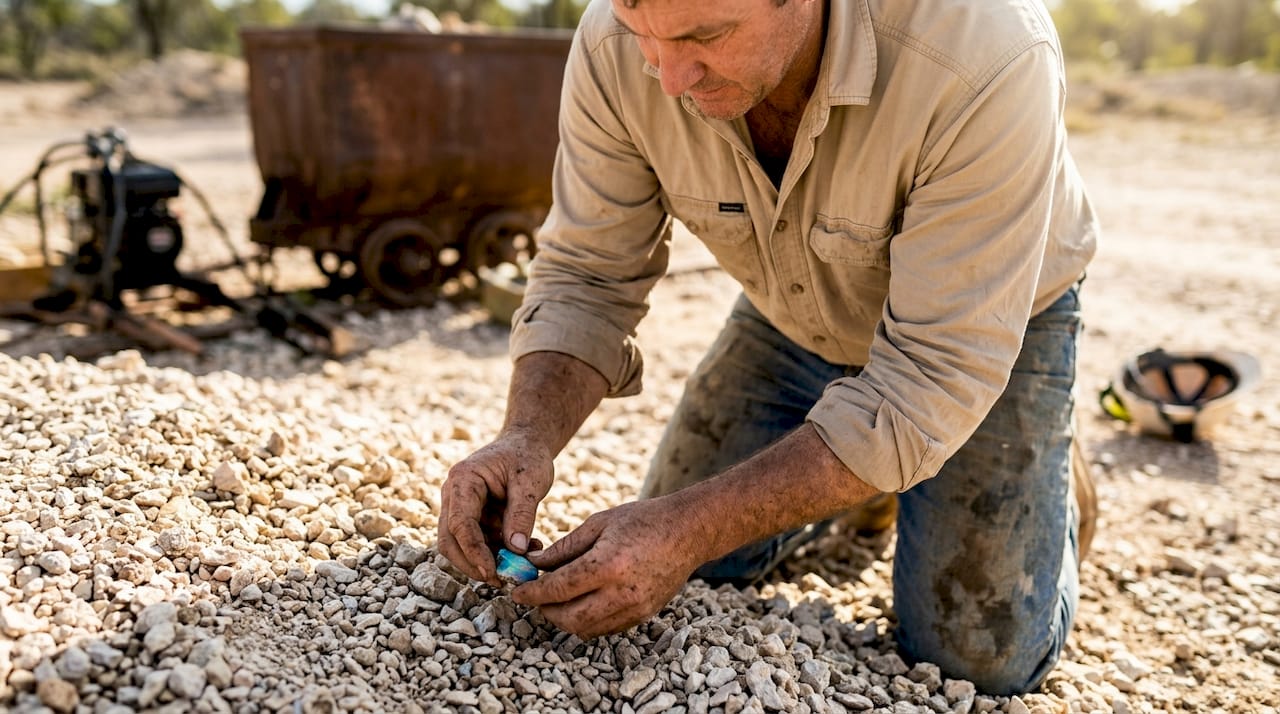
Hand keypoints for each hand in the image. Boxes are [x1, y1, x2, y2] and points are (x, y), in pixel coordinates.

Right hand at [437, 433, 553, 585]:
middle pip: (450, 541)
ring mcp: (460, 508)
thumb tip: (515, 550)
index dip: (473, 552)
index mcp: (463, 480)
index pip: (459, 524)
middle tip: (501, 580)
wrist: (526, 444)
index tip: (492, 572)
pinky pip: (479, 543)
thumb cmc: (527, 456)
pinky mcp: (473, 519)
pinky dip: (499, 552)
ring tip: (524, 562)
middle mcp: (454, 496)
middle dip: (473, 564)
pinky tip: (525, 550)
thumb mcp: (531, 481)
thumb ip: (522, 514)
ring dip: (490, 559)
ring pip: (463, 546)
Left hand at [512, 497, 704, 638]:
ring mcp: (634, 608)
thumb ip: (564, 548)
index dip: (532, 593)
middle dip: (545, 610)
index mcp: (607, 565)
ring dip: (564, 618)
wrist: (688, 531)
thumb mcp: (599, 524)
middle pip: (568, 618)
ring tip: (556, 599)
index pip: (558, 589)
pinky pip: (605, 629)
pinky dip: (586, 621)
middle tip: (535, 596)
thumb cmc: (642, 520)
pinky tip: (581, 602)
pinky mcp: (643, 615)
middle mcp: (621, 593)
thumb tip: (534, 564)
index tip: (518, 591)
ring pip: (585, 629)